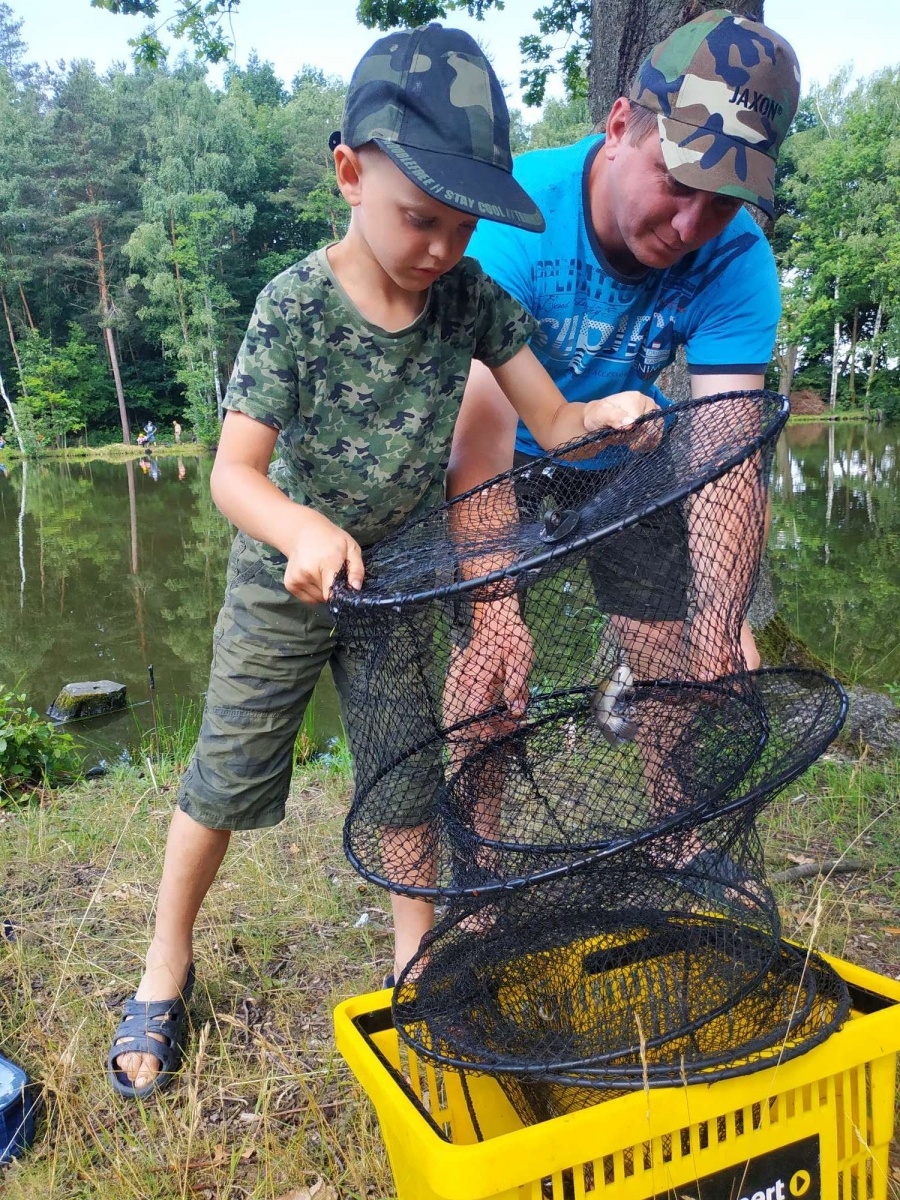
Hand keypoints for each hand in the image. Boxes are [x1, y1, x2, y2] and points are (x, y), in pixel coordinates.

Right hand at [282, 510, 363, 603]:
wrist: (302, 531)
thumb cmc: (331, 540)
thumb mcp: (351, 548)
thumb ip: (356, 569)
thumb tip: (355, 588)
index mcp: (326, 563)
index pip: (331, 592)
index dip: (341, 596)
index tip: (345, 590)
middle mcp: (308, 572)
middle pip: (327, 597)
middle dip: (334, 590)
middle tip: (334, 574)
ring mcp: (297, 579)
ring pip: (318, 599)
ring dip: (324, 592)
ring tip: (323, 574)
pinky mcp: (290, 584)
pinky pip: (308, 599)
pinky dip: (314, 593)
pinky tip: (315, 577)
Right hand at [444, 596, 534, 759]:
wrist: (496, 615)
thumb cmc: (510, 635)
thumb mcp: (519, 660)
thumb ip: (516, 687)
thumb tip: (516, 711)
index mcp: (476, 681)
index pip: (475, 715)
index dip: (492, 728)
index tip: (512, 728)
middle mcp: (467, 684)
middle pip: (474, 718)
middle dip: (496, 727)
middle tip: (519, 724)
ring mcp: (466, 682)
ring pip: (474, 711)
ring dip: (495, 719)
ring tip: (517, 717)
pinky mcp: (470, 679)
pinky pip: (476, 700)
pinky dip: (492, 707)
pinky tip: (510, 705)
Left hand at [582, 391, 661, 451]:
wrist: (595, 422)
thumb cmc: (597, 416)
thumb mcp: (601, 415)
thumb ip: (614, 417)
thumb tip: (632, 423)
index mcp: (637, 398)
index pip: (646, 419)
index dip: (639, 432)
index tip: (628, 440)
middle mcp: (647, 405)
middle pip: (654, 425)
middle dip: (642, 439)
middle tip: (631, 446)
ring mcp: (649, 415)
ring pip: (656, 432)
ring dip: (646, 443)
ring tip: (633, 446)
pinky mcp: (649, 424)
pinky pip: (656, 436)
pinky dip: (648, 444)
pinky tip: (637, 447)